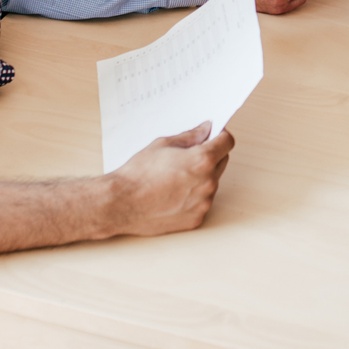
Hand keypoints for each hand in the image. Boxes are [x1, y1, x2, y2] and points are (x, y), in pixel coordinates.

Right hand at [105, 122, 235, 235]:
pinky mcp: (196, 219)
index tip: (213, 136)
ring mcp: (203, 203)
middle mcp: (208, 182)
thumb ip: (191, 136)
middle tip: (188, 156)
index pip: (227, 142)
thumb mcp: (163, 144)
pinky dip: (194, 196)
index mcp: (202, 160)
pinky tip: (174, 194)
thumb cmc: (138, 173)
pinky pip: (202, 202)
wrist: (121, 203)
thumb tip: (206, 130)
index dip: (220, 136)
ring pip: (212, 183)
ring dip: (202, 177)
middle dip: (210, 156)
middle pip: (222, 162)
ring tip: (176, 178)